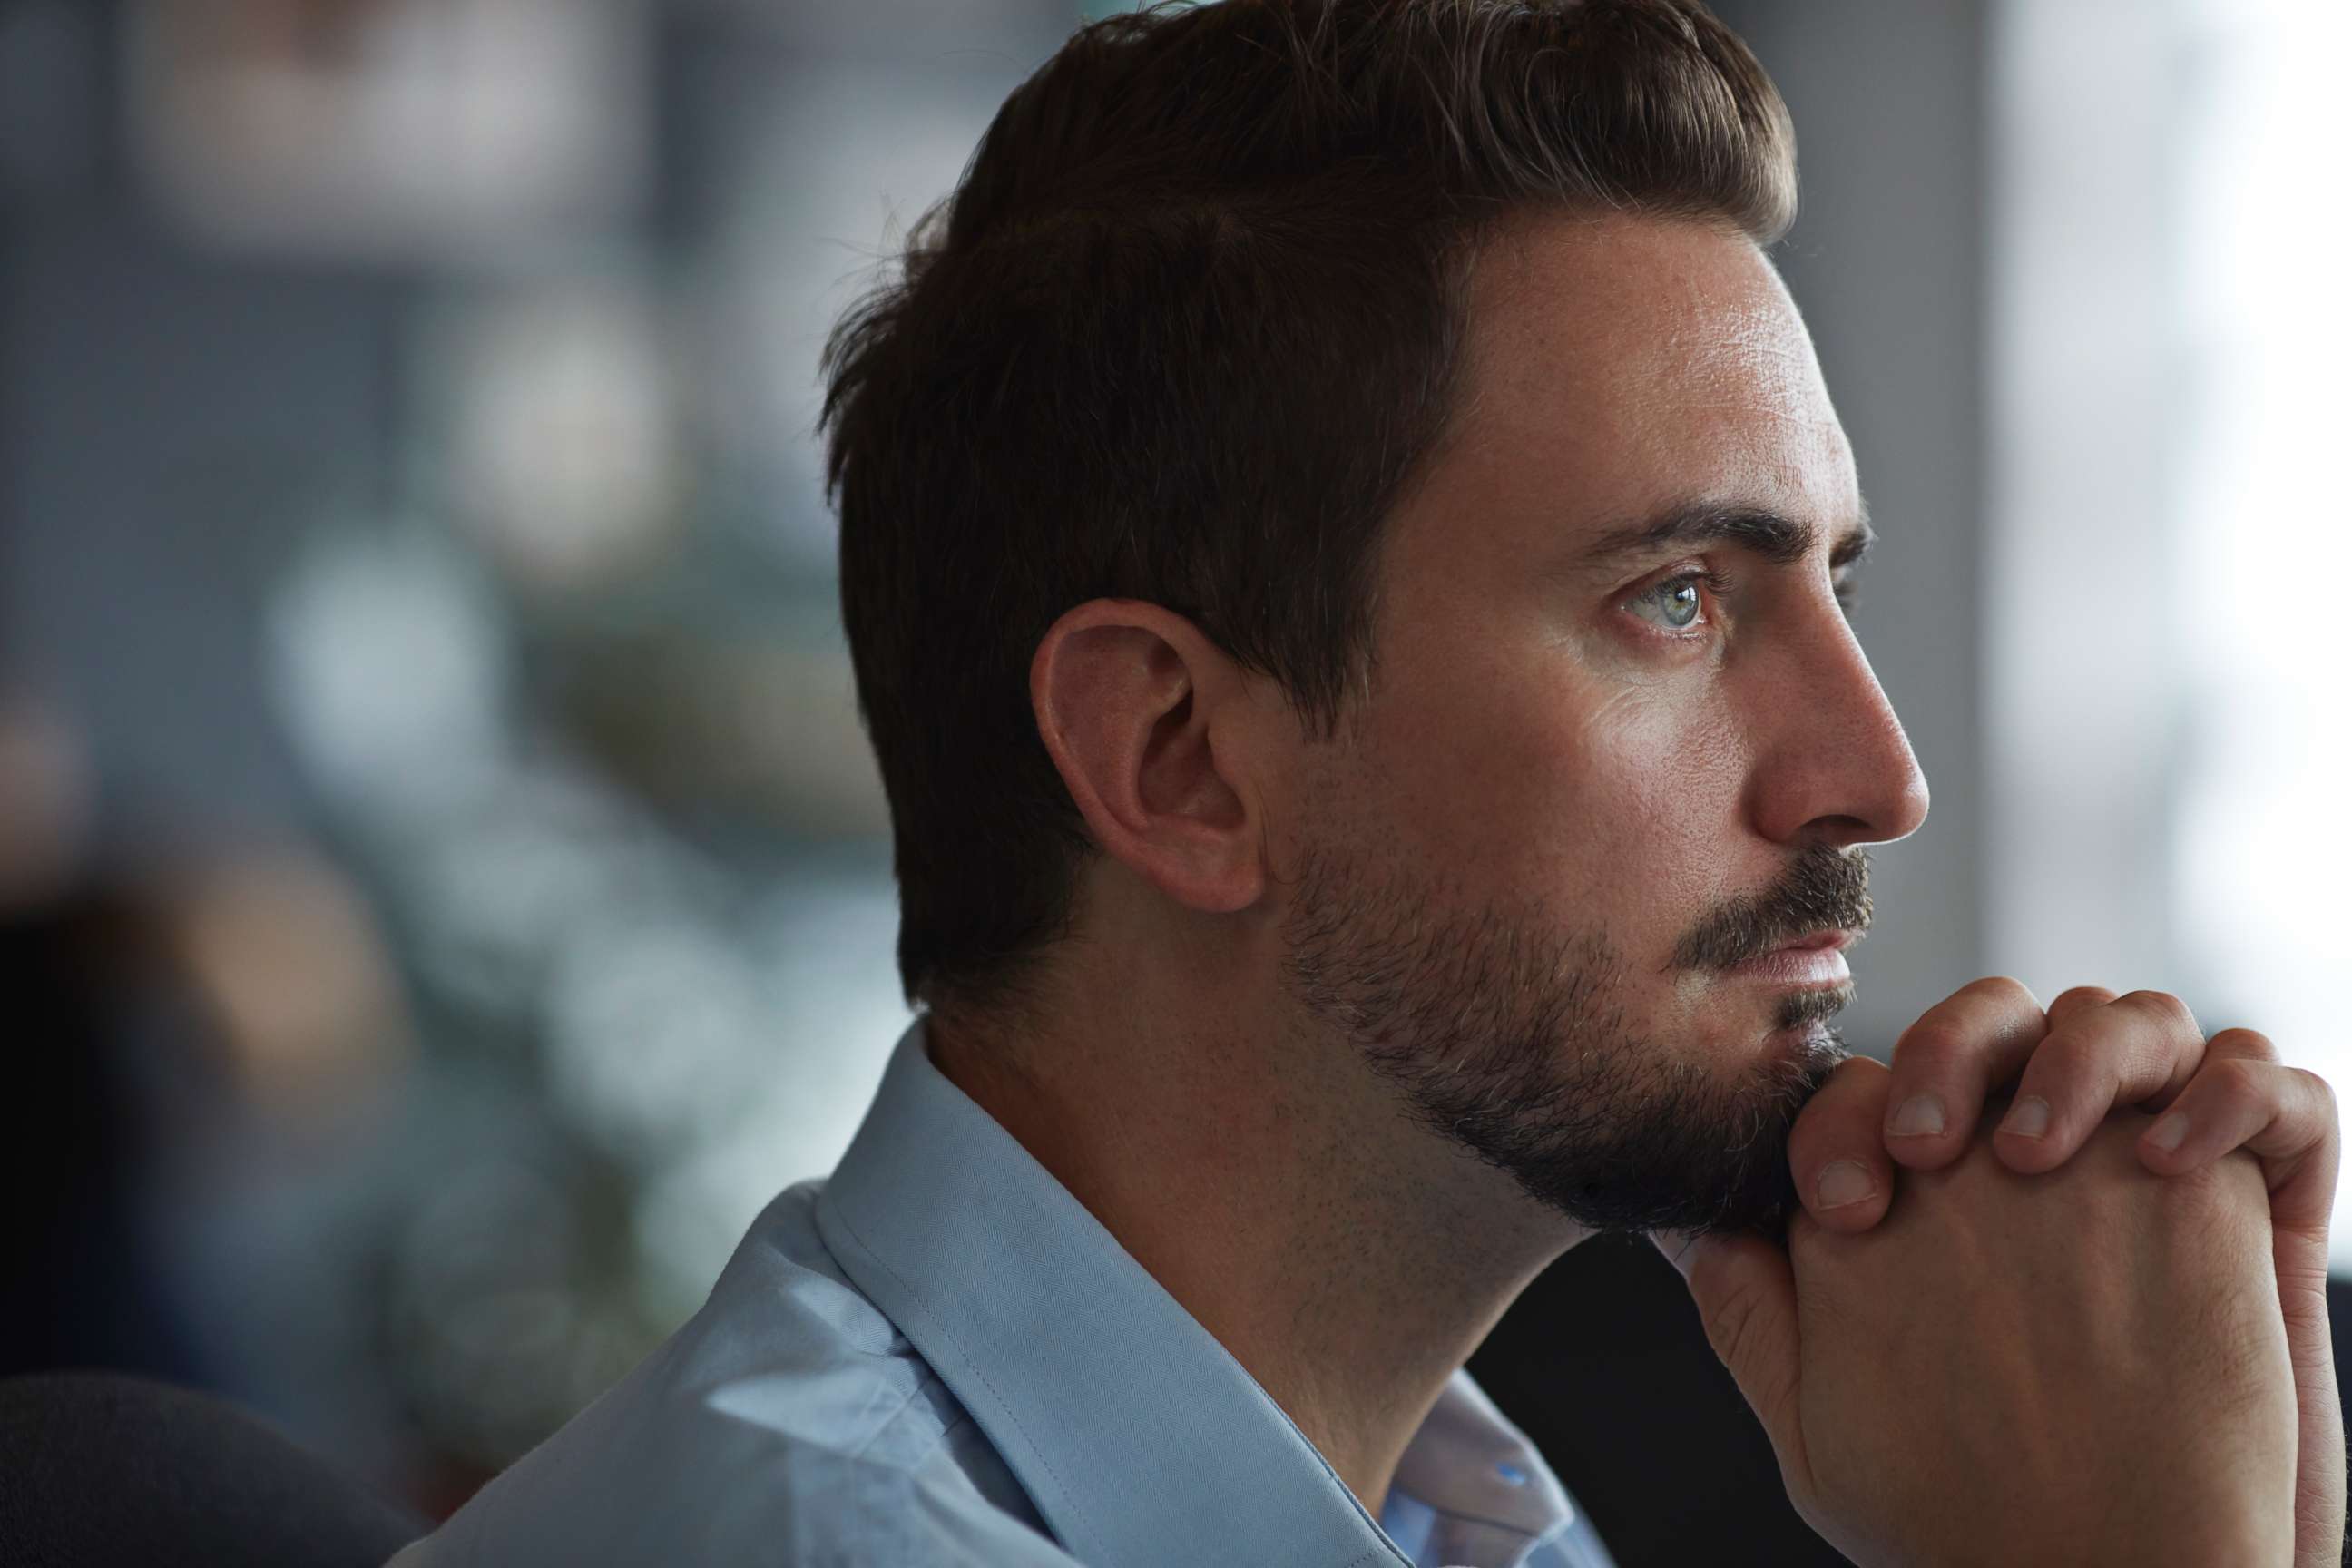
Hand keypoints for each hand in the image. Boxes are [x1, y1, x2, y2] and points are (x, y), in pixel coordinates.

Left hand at [1779, 978, 2342, 1566]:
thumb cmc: (1964, 1515)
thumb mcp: (1824, 1420)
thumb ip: (1753, 1306)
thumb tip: (1682, 1212)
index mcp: (1931, 1194)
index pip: (1876, 1089)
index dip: (1846, 1122)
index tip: (1846, 1207)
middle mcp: (2035, 1161)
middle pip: (1995, 1021)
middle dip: (1955, 1051)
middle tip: (1934, 1149)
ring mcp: (2148, 1166)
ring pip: (2129, 1023)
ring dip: (2083, 1056)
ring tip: (2038, 1153)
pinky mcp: (2255, 1196)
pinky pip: (2268, 1086)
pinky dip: (2228, 1093)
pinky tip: (2168, 1164)